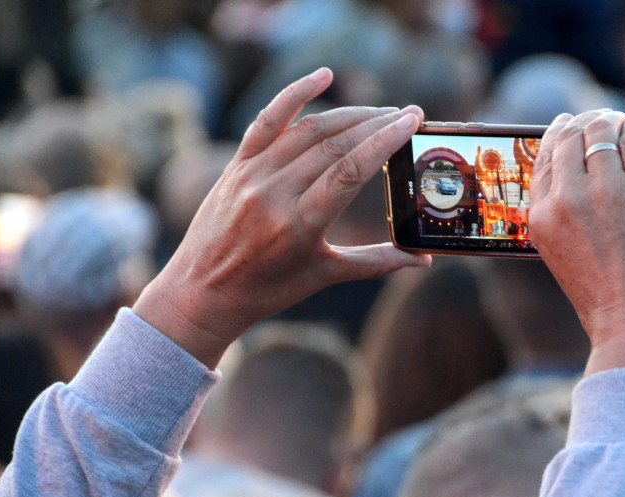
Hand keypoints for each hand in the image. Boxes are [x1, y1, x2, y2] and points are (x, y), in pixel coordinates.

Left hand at [133, 68, 429, 366]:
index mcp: (300, 225)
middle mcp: (274, 194)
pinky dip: (294, 95)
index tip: (411, 121)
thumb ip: (376, 262)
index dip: (384, 141)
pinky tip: (323, 76)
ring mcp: (252, 176)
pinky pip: (267, 121)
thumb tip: (422, 259)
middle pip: (334, 145)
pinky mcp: (236, 166)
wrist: (202, 293)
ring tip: (380, 111)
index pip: (350, 171)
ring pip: (308, 131)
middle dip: (375, 124)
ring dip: (349, 115)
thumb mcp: (324, 276)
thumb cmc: (268, 290)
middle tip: (407, 114)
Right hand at [528, 111, 624, 383]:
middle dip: (582, 123)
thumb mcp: (563, 257)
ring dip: (610, 121)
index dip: (555, 137)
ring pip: (602, 131)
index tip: (564, 126)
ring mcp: (607, 189)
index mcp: (541, 219)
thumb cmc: (605, 299)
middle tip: (596, 118)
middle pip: (569, 139)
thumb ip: (562, 217)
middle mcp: (568, 199)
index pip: (542, 161)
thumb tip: (575, 174)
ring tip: (619, 121)